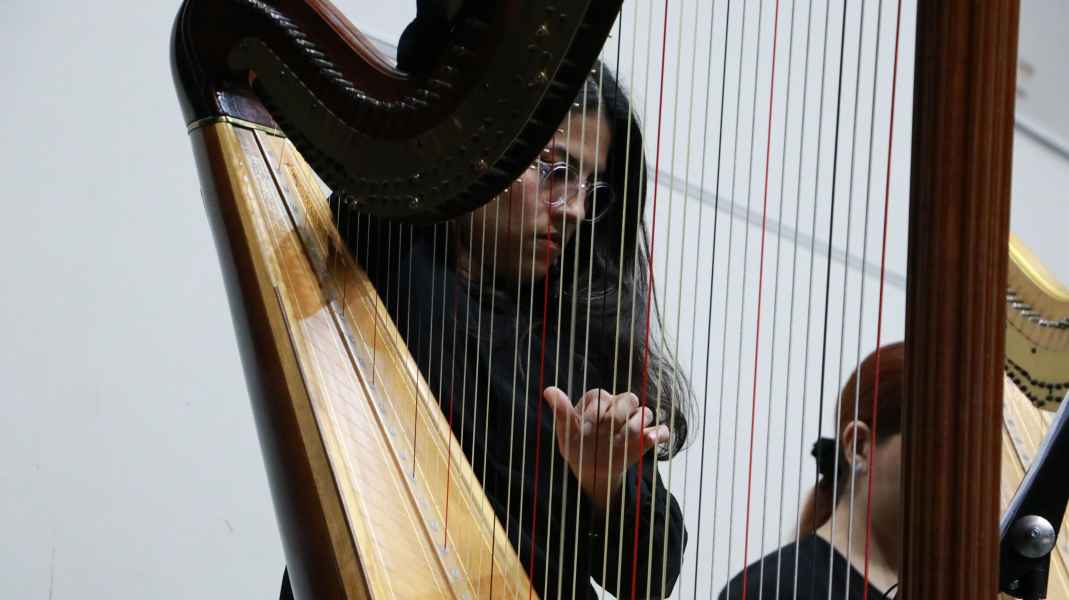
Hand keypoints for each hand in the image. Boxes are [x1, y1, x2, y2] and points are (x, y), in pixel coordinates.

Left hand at [542, 386, 670, 511]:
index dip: (595, 412)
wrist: (591, 470)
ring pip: (645, 413)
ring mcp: (634, 422)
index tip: (585, 429)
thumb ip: (562, 411)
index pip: (602, 396)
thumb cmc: (577, 445)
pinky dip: (659, 434)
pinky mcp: (647, 438)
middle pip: (629, 399)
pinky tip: (650, 441)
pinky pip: (661, 431)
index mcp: (599, 400)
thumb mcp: (566, 432)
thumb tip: (548, 390)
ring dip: (634, 426)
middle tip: (604, 433)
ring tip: (620, 442)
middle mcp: (619, 406)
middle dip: (617, 416)